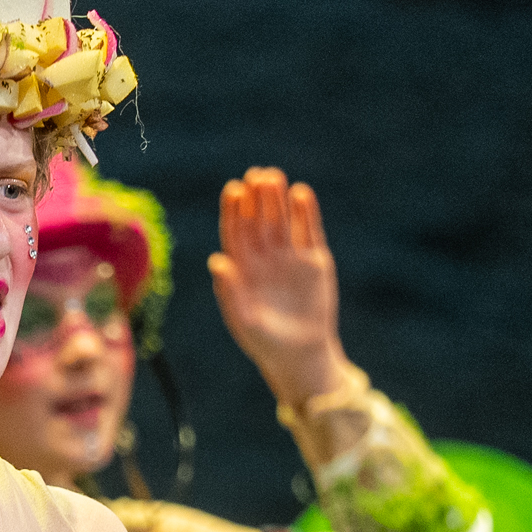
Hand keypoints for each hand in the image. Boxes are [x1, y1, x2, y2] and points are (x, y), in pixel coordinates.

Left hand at [207, 167, 356, 409]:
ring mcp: (290, 257)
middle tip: (256, 174)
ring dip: (278, 199)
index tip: (233, 190)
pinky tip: (301, 193)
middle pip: (258, 220)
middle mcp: (265, 258)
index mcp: (242, 268)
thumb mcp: (244, 320)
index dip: (234, 211)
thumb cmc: (265, 342)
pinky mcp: (315, 261)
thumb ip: (230, 291)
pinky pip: (309, 231)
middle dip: (256, 198)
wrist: (301, 356)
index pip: (235, 232)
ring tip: (275, 177)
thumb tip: (216, 260)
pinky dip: (306, 213)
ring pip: (283, 221)